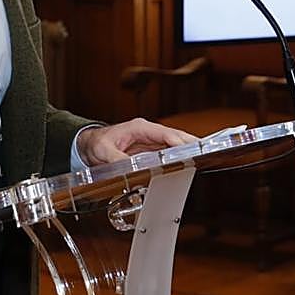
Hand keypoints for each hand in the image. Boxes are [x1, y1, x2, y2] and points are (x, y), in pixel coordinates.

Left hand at [76, 118, 195, 166]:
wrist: (90, 145)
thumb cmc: (97, 144)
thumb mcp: (103, 151)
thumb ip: (116, 158)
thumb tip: (129, 166)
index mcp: (139, 128)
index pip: (162, 133)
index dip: (175, 140)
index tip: (185, 147)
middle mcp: (148, 132)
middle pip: (173, 136)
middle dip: (189, 143)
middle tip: (205, 151)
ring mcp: (150, 141)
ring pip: (174, 144)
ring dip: (187, 150)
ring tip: (202, 157)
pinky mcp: (150, 150)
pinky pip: (168, 152)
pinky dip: (179, 156)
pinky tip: (188, 163)